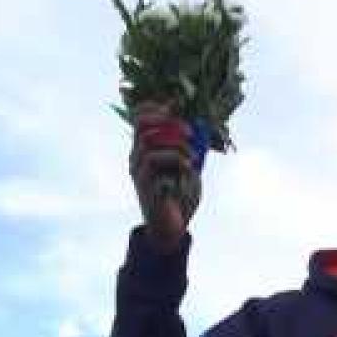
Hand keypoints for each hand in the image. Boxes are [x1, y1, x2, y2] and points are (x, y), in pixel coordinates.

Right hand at [129, 101, 200, 251]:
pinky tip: (188, 168)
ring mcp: (137, 169)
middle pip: (141, 124)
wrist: (172, 229)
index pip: (139, 118)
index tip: (174, 108)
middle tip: (190, 132)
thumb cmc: (180, 198)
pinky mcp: (142, 182)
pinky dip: (175, 158)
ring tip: (192, 157)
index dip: (154, 107)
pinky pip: (153, 159)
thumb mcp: (189, 167)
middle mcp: (136, 157)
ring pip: (148, 140)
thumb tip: (200, 126)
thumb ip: (191, 148)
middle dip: (168, 122)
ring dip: (176, 143)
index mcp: (145, 150)